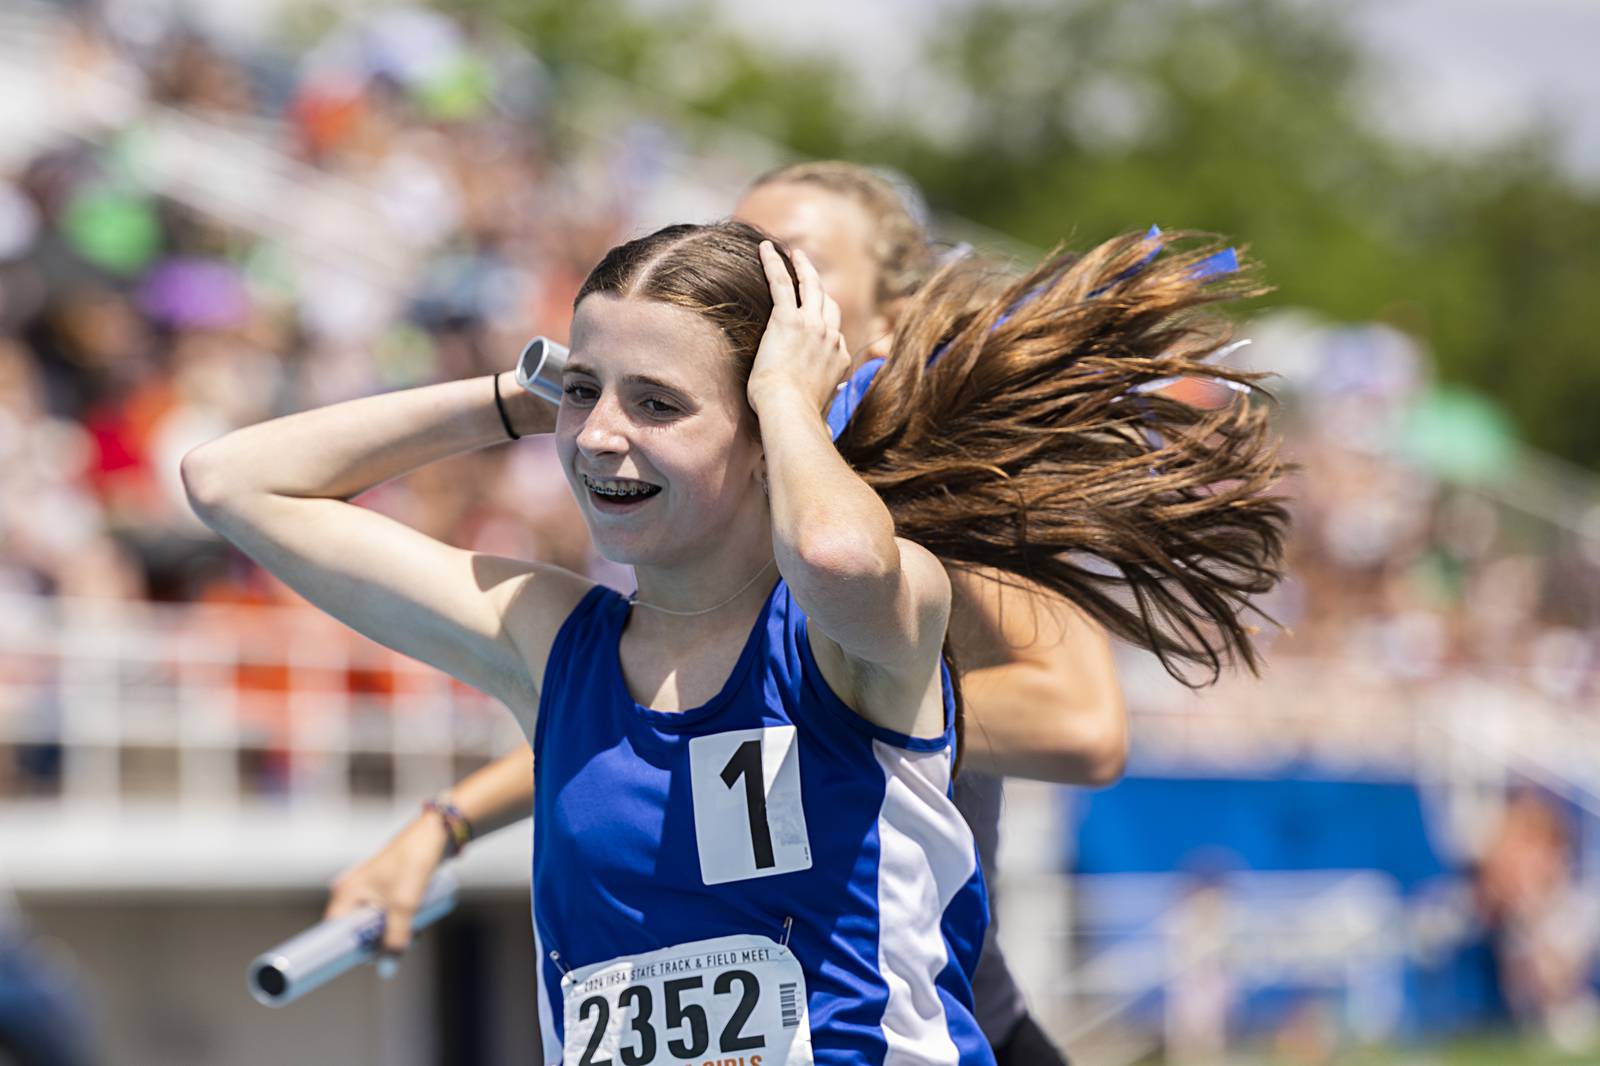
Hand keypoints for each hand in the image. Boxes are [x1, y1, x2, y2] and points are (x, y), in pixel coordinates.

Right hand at [325, 815, 449, 962]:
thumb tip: (389, 964)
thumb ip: (395, 936)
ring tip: (416, 930)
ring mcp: (368, 890)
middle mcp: (352, 892)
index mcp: (346, 893)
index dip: (348, 950)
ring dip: (393, 932)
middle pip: (357, 931)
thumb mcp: (404, 904)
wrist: (436, 833)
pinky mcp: (384, 889)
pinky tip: (417, 922)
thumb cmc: (413, 860)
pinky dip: (399, 921)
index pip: (334, 933)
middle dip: (379, 942)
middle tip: (401, 944)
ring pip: (375, 924)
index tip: (368, 960)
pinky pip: (386, 914)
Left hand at [747, 241, 850, 412]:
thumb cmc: (797, 417)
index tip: (816, 321)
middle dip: (819, 285)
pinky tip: (764, 249)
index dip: (826, 325)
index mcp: (839, 359)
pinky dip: (773, 263)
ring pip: (810, 285)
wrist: (788, 411)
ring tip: (793, 253)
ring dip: (802, 267)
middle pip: (828, 302)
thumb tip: (828, 431)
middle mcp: (830, 337)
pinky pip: (781, 282)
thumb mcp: (818, 414)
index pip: (835, 334)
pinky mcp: (786, 319)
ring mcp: (811, 325)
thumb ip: (823, 413)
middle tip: (808, 271)